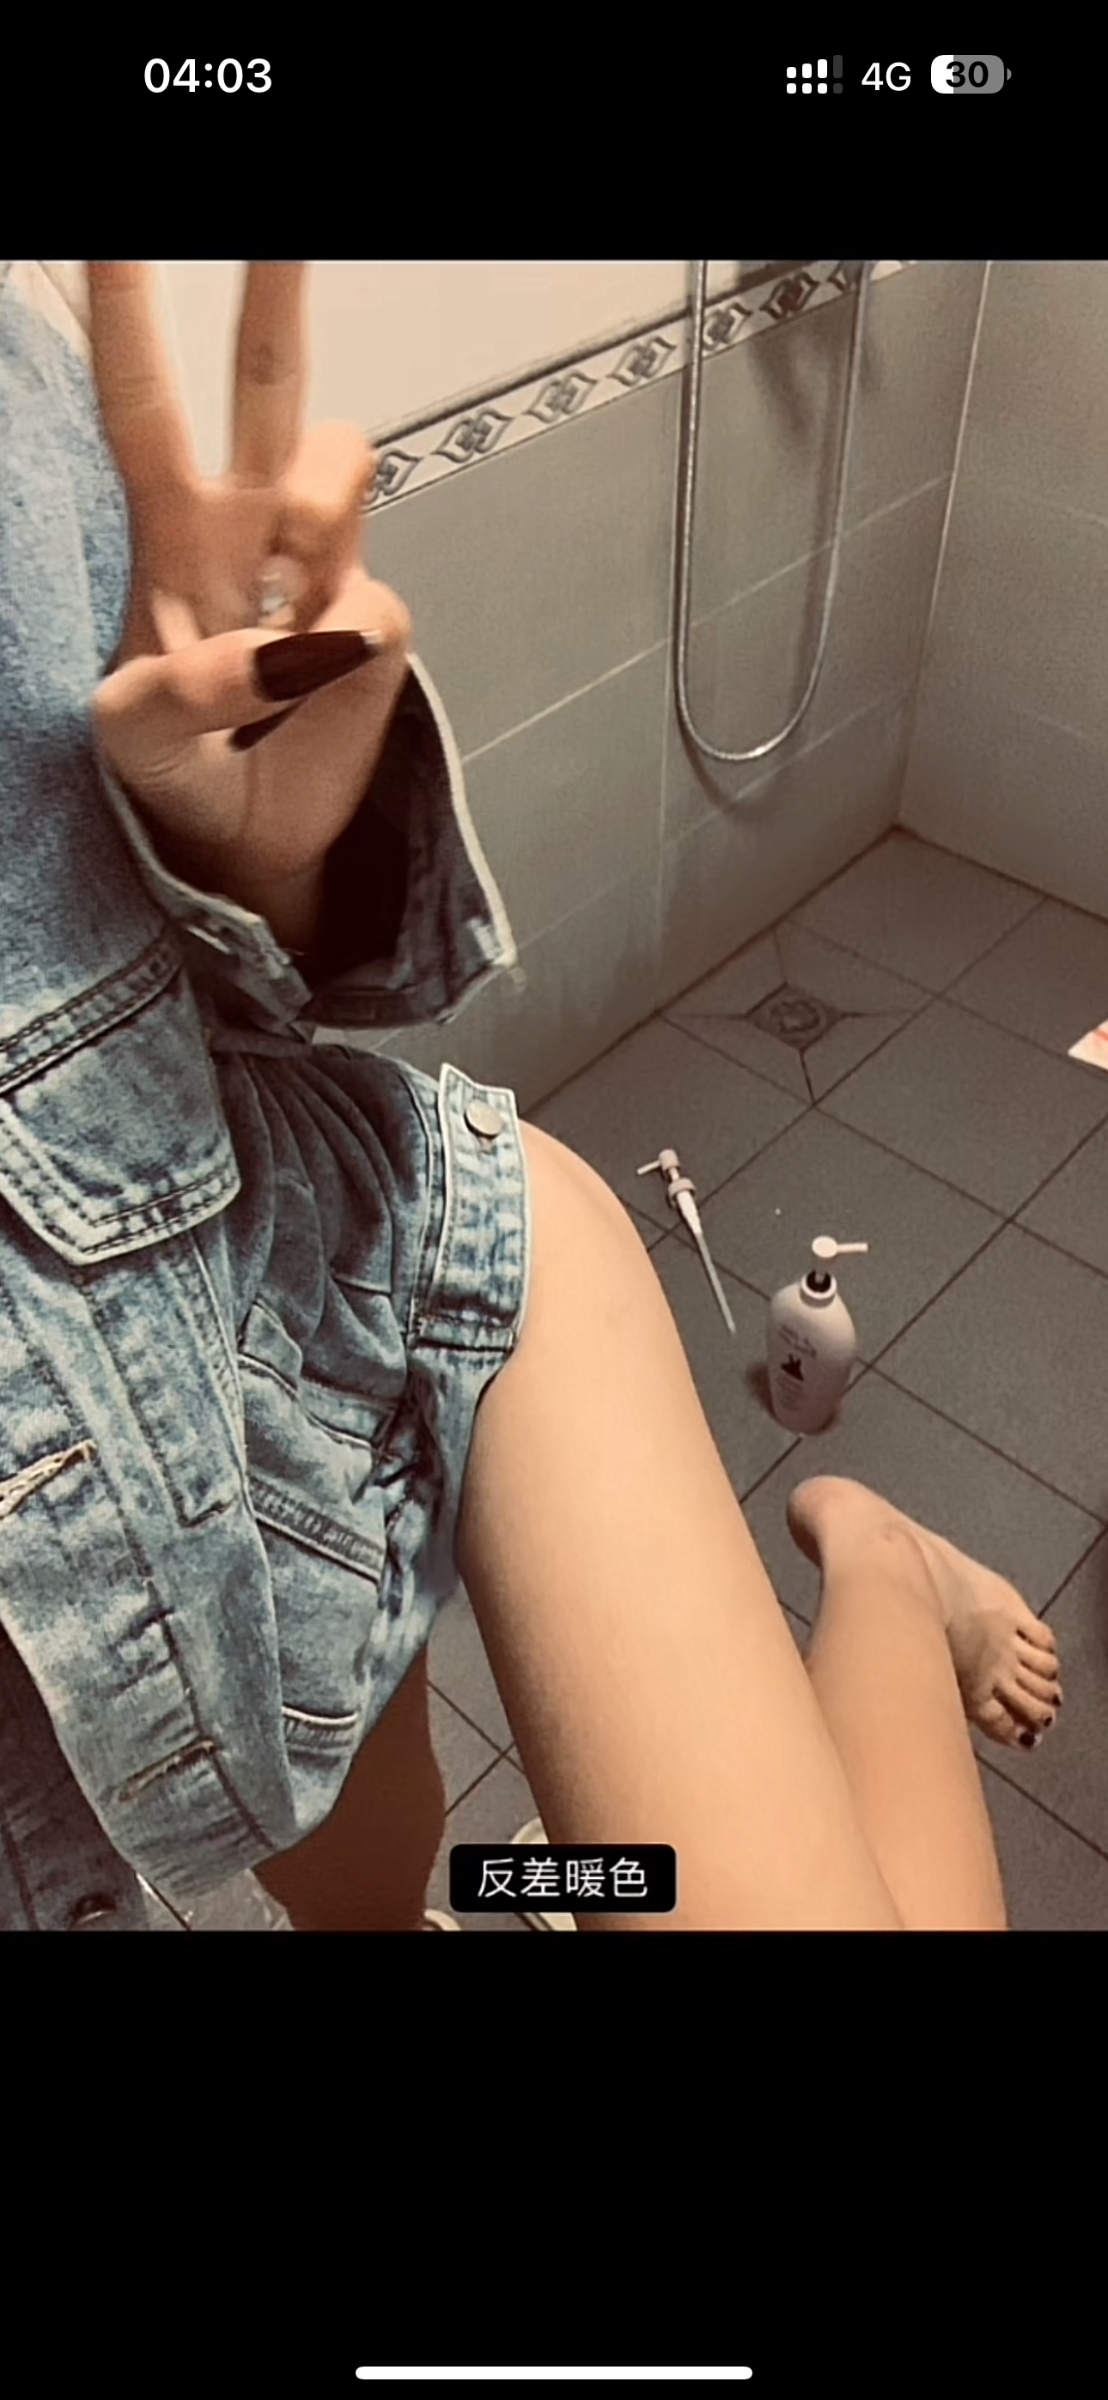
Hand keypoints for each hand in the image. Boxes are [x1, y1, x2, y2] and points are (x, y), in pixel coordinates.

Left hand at [88, 263, 411, 918]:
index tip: (115, 232)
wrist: (245, 846)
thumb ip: (183, 687)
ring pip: (340, 457)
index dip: (126, 317)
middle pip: (265, 382)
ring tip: (284, 595)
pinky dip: (336, 652)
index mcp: (164, 533)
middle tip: (288, 221)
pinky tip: (311, 689)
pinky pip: (368, 603)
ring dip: (318, 504)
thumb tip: (282, 642)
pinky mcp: (376, 625)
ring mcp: (319, 569)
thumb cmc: (175, 774)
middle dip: (275, 295)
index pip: (139, 403)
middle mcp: (246, 528)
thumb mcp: (134, 739)